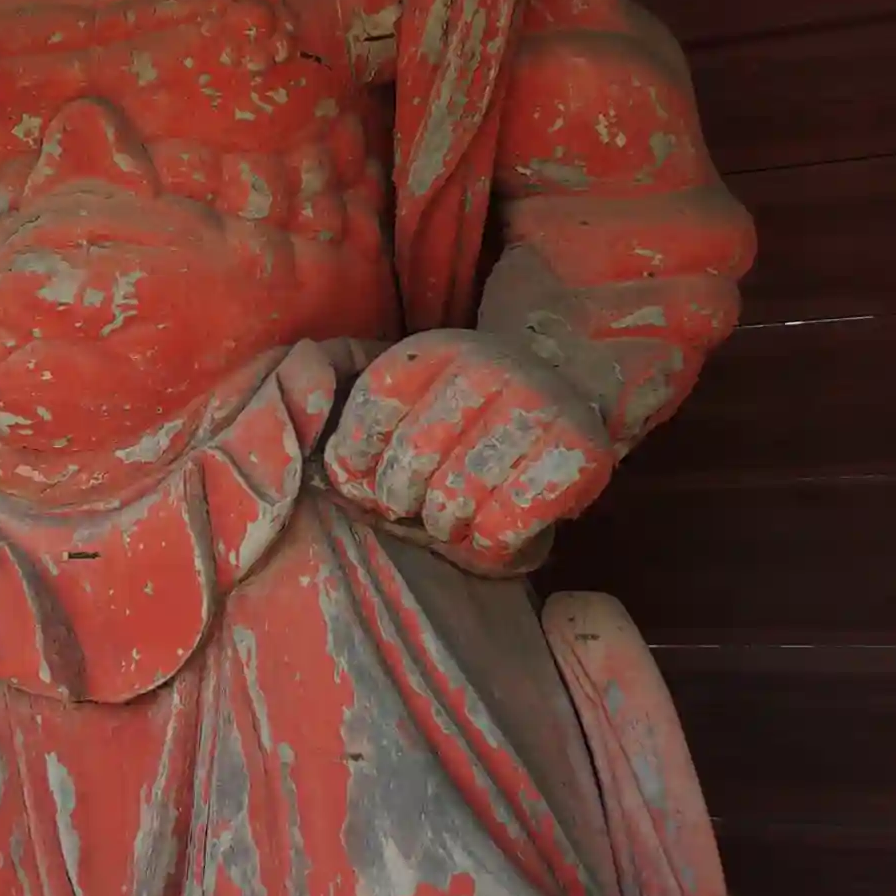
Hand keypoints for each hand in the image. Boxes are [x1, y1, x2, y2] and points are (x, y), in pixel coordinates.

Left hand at [324, 329, 613, 570]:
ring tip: (454, 519)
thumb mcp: (416, 385)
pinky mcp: (576, 451)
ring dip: (445, 525)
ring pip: (453, 500)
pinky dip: (488, 544)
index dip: (355, 458)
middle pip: (411, 462)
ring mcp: (537, 407)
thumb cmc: (474, 408)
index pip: (373, 407)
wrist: (572, 386)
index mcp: (437, 350)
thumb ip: (358, 406)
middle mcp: (488, 368)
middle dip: (401, 500)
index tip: (362, 481)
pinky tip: (491, 531)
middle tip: (416, 506)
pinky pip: (502, 526)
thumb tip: (319, 448)